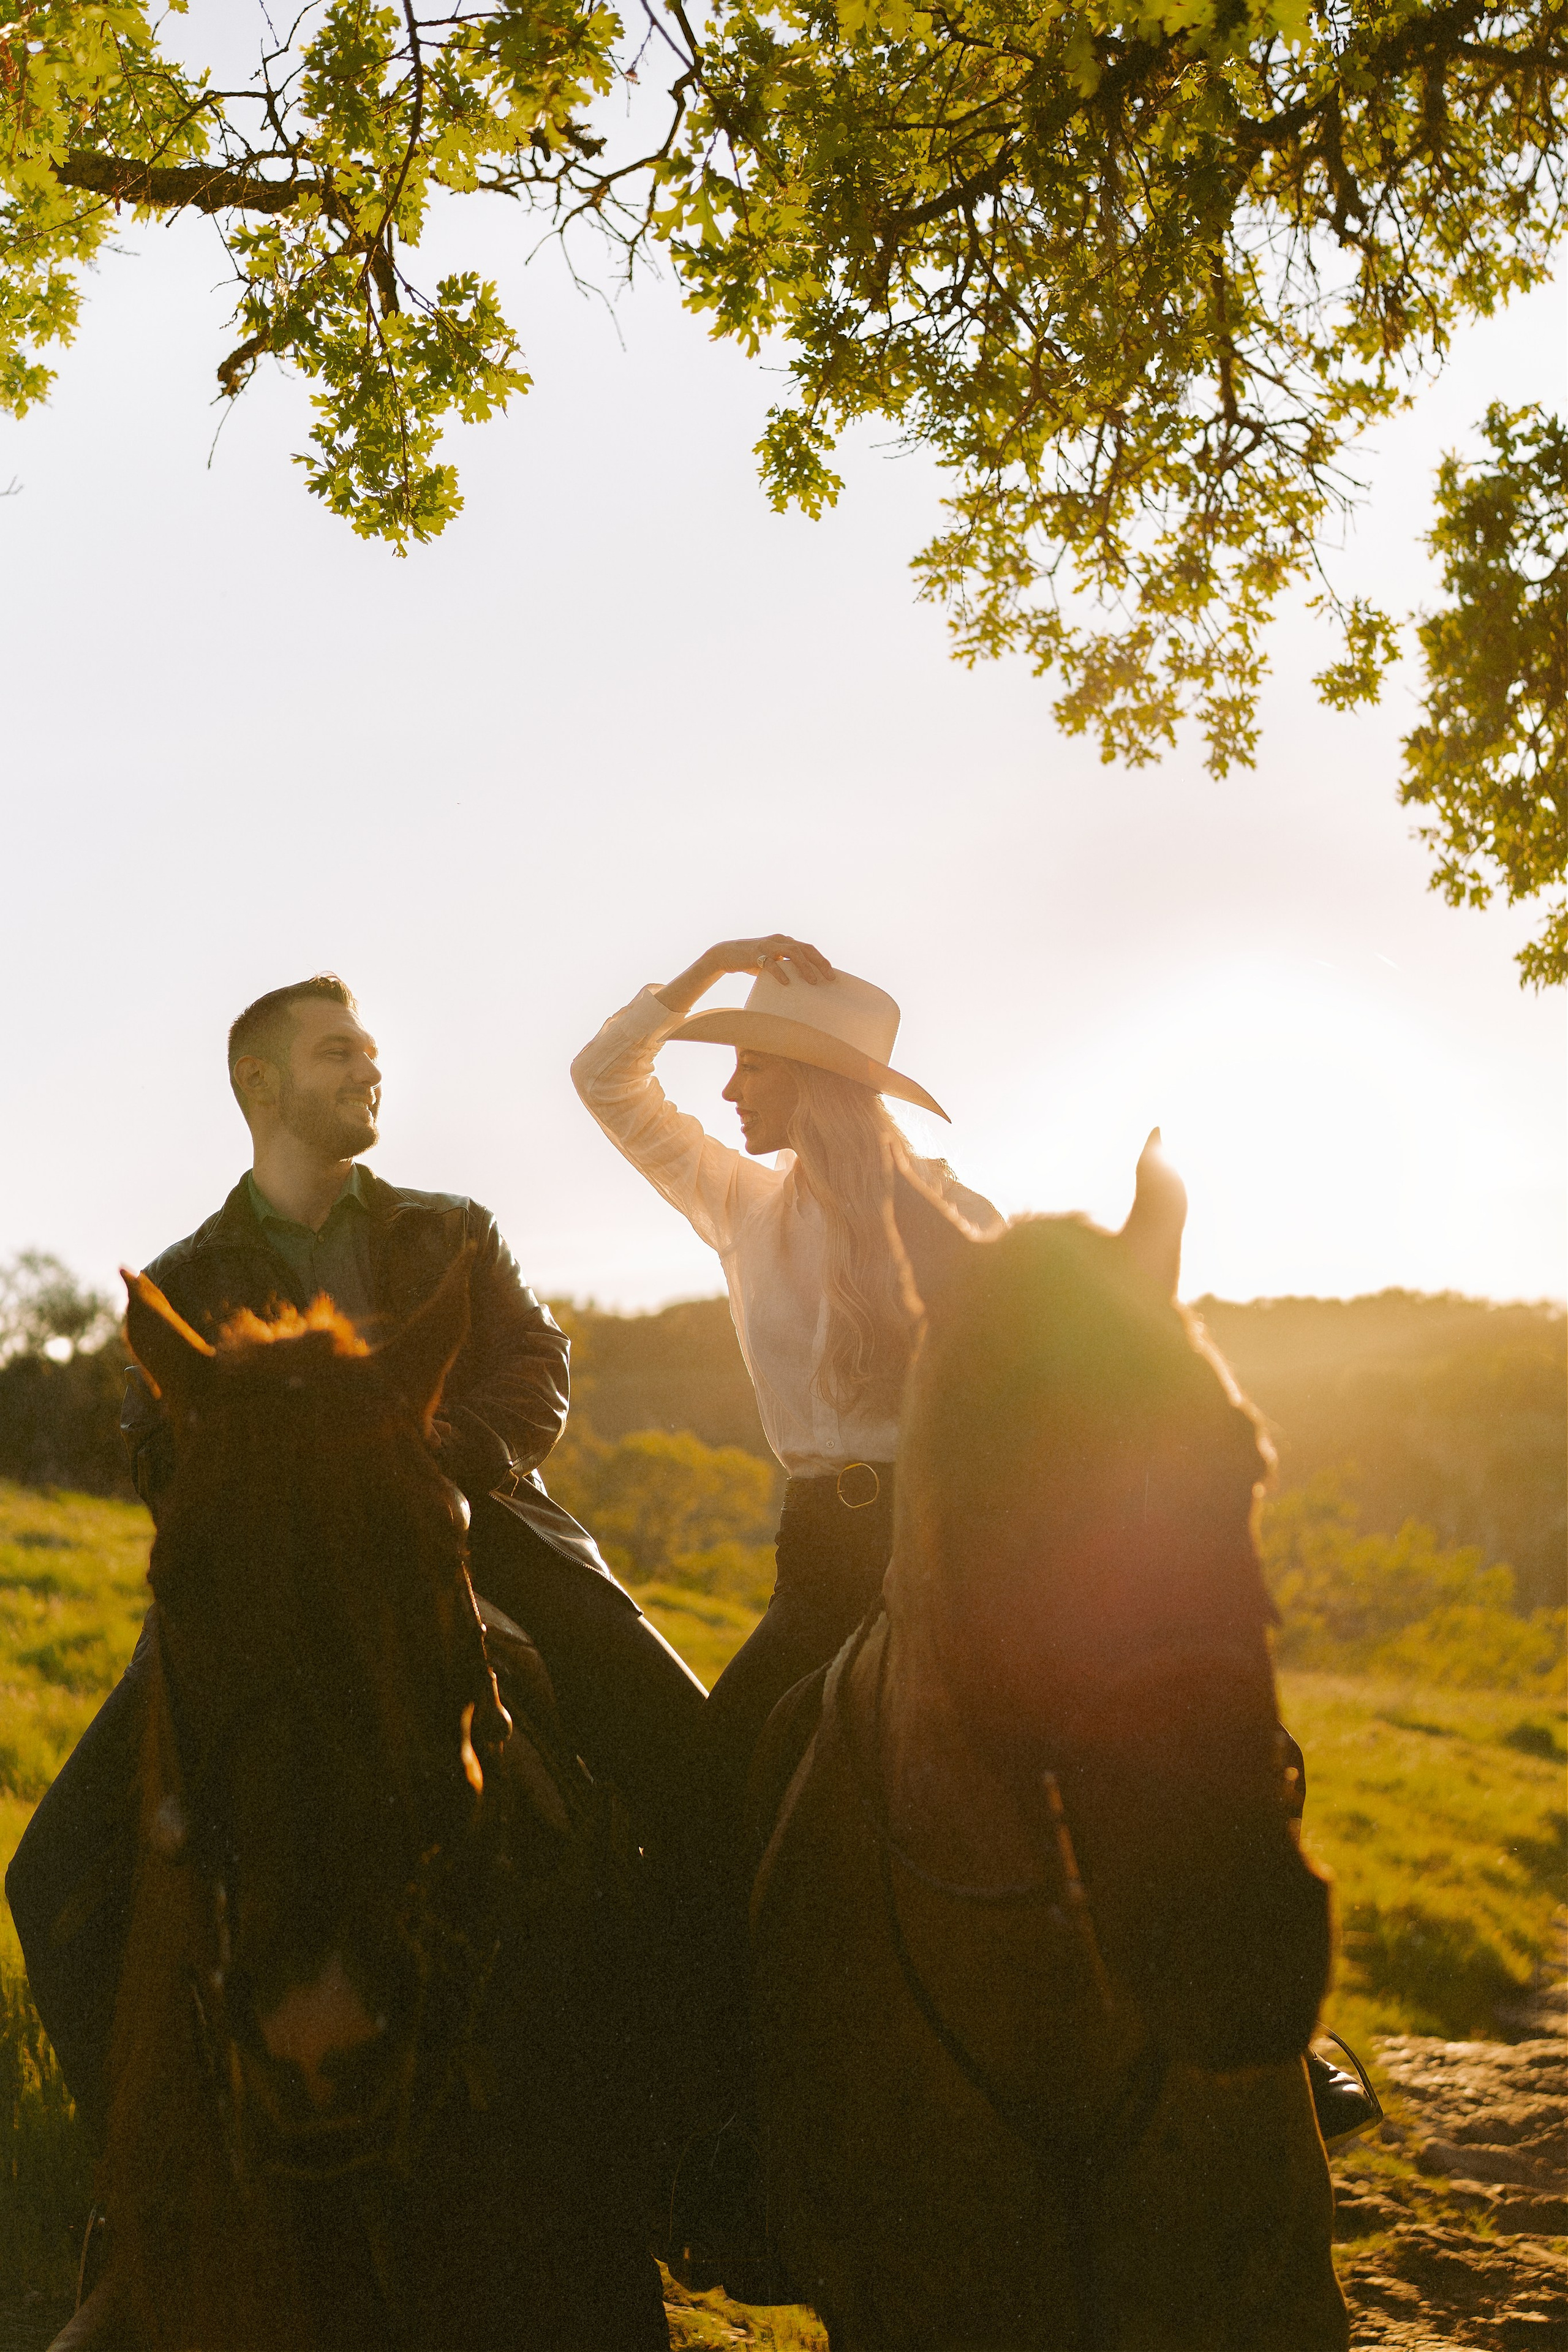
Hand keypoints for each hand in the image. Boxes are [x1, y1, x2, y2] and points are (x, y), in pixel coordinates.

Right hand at [657, 935, 832, 1017]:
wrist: (725, 954)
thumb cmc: (751, 960)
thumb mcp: (772, 961)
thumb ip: (785, 965)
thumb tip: (802, 982)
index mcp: (785, 941)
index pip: (808, 948)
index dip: (821, 960)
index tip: (832, 974)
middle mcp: (779, 941)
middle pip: (805, 948)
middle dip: (819, 963)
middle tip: (829, 978)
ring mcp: (767, 946)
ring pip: (792, 952)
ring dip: (804, 967)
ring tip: (812, 981)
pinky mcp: (755, 954)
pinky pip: (771, 963)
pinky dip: (780, 973)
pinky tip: (786, 983)